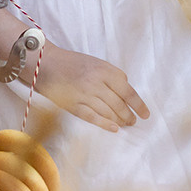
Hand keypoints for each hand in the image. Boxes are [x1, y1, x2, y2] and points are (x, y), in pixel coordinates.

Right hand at [29, 44, 150, 132]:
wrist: (45, 63)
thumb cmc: (73, 63)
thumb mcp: (96, 63)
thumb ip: (112, 77)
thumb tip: (126, 93)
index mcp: (105, 70)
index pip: (127, 91)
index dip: (138, 105)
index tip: (145, 114)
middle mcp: (96, 82)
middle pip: (119, 104)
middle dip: (128, 115)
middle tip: (133, 122)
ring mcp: (84, 94)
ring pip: (108, 112)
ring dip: (119, 120)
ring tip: (124, 125)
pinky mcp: (72, 105)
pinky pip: (92, 117)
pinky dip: (104, 124)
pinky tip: (113, 128)